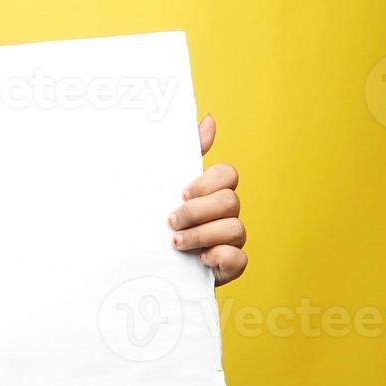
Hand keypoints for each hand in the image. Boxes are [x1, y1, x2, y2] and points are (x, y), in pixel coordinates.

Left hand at [167, 114, 247, 285]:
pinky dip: (218, 256)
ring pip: (235, 228)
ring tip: (175, 242)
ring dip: (201, 235)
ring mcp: (230, 239)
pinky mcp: (230, 265)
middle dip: (197, 211)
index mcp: (211, 191)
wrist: (145, 262)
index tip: (181, 193)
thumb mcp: (163, 186)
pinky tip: (198, 259)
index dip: (207, 182)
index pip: (228, 174)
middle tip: (171, 221)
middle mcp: (225, 213)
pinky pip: (239, 258)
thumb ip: (186, 153)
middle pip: (230, 201)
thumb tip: (209, 120)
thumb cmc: (156, 221)